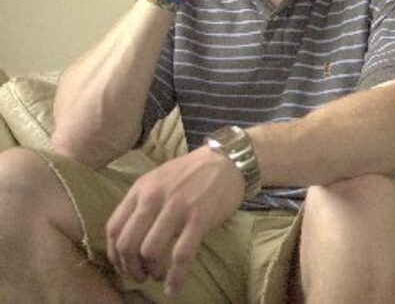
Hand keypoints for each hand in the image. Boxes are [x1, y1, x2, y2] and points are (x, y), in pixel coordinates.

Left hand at [105, 146, 244, 294]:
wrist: (227, 160)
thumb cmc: (192, 172)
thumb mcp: (159, 179)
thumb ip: (143, 200)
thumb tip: (130, 233)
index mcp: (141, 189)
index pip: (114, 228)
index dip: (114, 254)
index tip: (123, 265)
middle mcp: (154, 198)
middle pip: (127, 244)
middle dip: (130, 267)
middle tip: (140, 275)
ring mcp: (176, 208)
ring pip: (150, 251)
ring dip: (151, 271)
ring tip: (158, 276)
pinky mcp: (199, 219)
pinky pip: (181, 255)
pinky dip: (175, 277)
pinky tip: (174, 287)